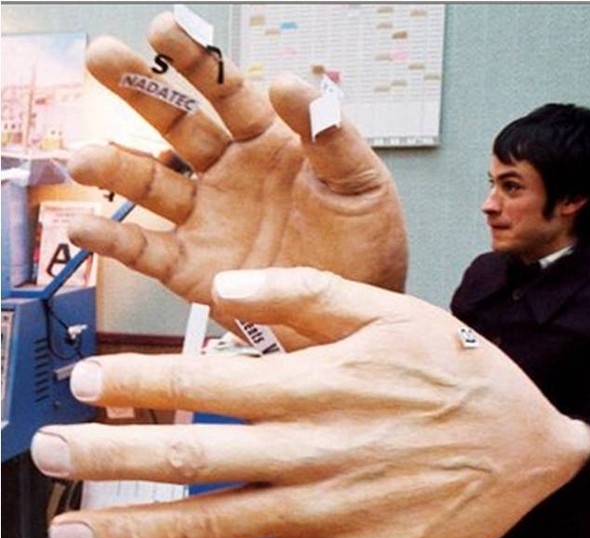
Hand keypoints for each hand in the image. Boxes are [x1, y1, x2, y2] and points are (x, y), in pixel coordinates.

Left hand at [31, 268, 589, 537]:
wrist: (529, 451)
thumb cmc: (459, 376)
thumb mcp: (394, 309)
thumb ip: (305, 291)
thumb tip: (225, 284)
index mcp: (319, 382)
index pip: (204, 380)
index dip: (134, 381)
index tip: (81, 383)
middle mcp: (313, 449)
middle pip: (191, 457)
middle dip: (106, 457)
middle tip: (44, 454)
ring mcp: (329, 514)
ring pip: (213, 526)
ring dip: (132, 531)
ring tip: (71, 533)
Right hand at [67, 12, 406, 337]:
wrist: (355, 314)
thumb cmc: (365, 247)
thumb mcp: (363, 186)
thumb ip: (331, 137)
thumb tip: (290, 83)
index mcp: (267, 146)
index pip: (225, 94)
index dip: (195, 62)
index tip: (165, 30)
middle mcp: (227, 177)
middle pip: (174, 126)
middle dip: (138, 91)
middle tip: (102, 58)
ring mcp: (206, 222)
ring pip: (150, 185)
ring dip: (113, 167)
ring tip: (83, 157)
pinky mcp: (193, 269)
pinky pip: (146, 251)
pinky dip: (113, 242)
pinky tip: (84, 227)